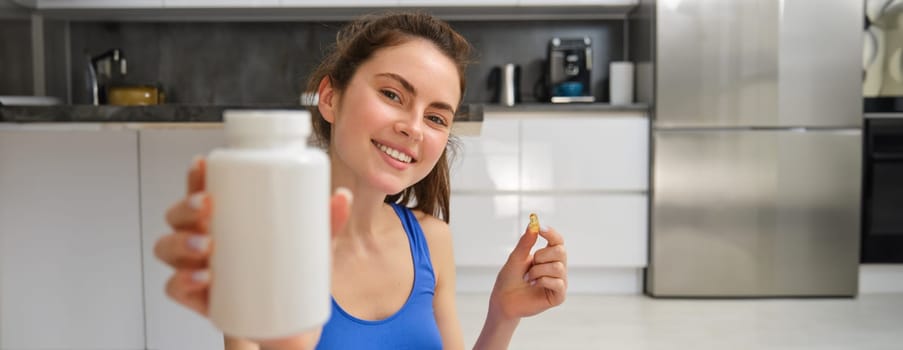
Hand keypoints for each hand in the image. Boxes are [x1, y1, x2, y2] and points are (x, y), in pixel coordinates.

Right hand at [153, 157, 351, 348]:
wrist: (291, 323)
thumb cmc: (291, 275)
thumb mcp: (311, 245)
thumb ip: (326, 222)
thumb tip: (341, 196)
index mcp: (225, 219)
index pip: (201, 190)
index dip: (195, 176)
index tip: (204, 164)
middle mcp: (204, 240)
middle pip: (177, 216)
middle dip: (186, 208)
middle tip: (207, 208)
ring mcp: (198, 269)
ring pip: (168, 248)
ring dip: (180, 243)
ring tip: (207, 246)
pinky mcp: (200, 300)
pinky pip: (175, 289)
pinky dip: (182, 282)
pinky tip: (202, 278)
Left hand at [489, 224, 566, 319]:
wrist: (503, 299)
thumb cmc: (510, 278)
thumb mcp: (516, 258)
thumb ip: (525, 242)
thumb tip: (533, 224)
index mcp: (548, 256)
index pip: (557, 240)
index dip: (551, 233)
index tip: (540, 228)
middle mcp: (557, 267)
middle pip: (561, 251)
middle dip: (542, 256)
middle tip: (530, 263)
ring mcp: (559, 282)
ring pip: (558, 267)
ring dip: (538, 271)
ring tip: (527, 278)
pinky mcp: (558, 296)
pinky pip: (558, 283)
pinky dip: (542, 281)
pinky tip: (533, 285)